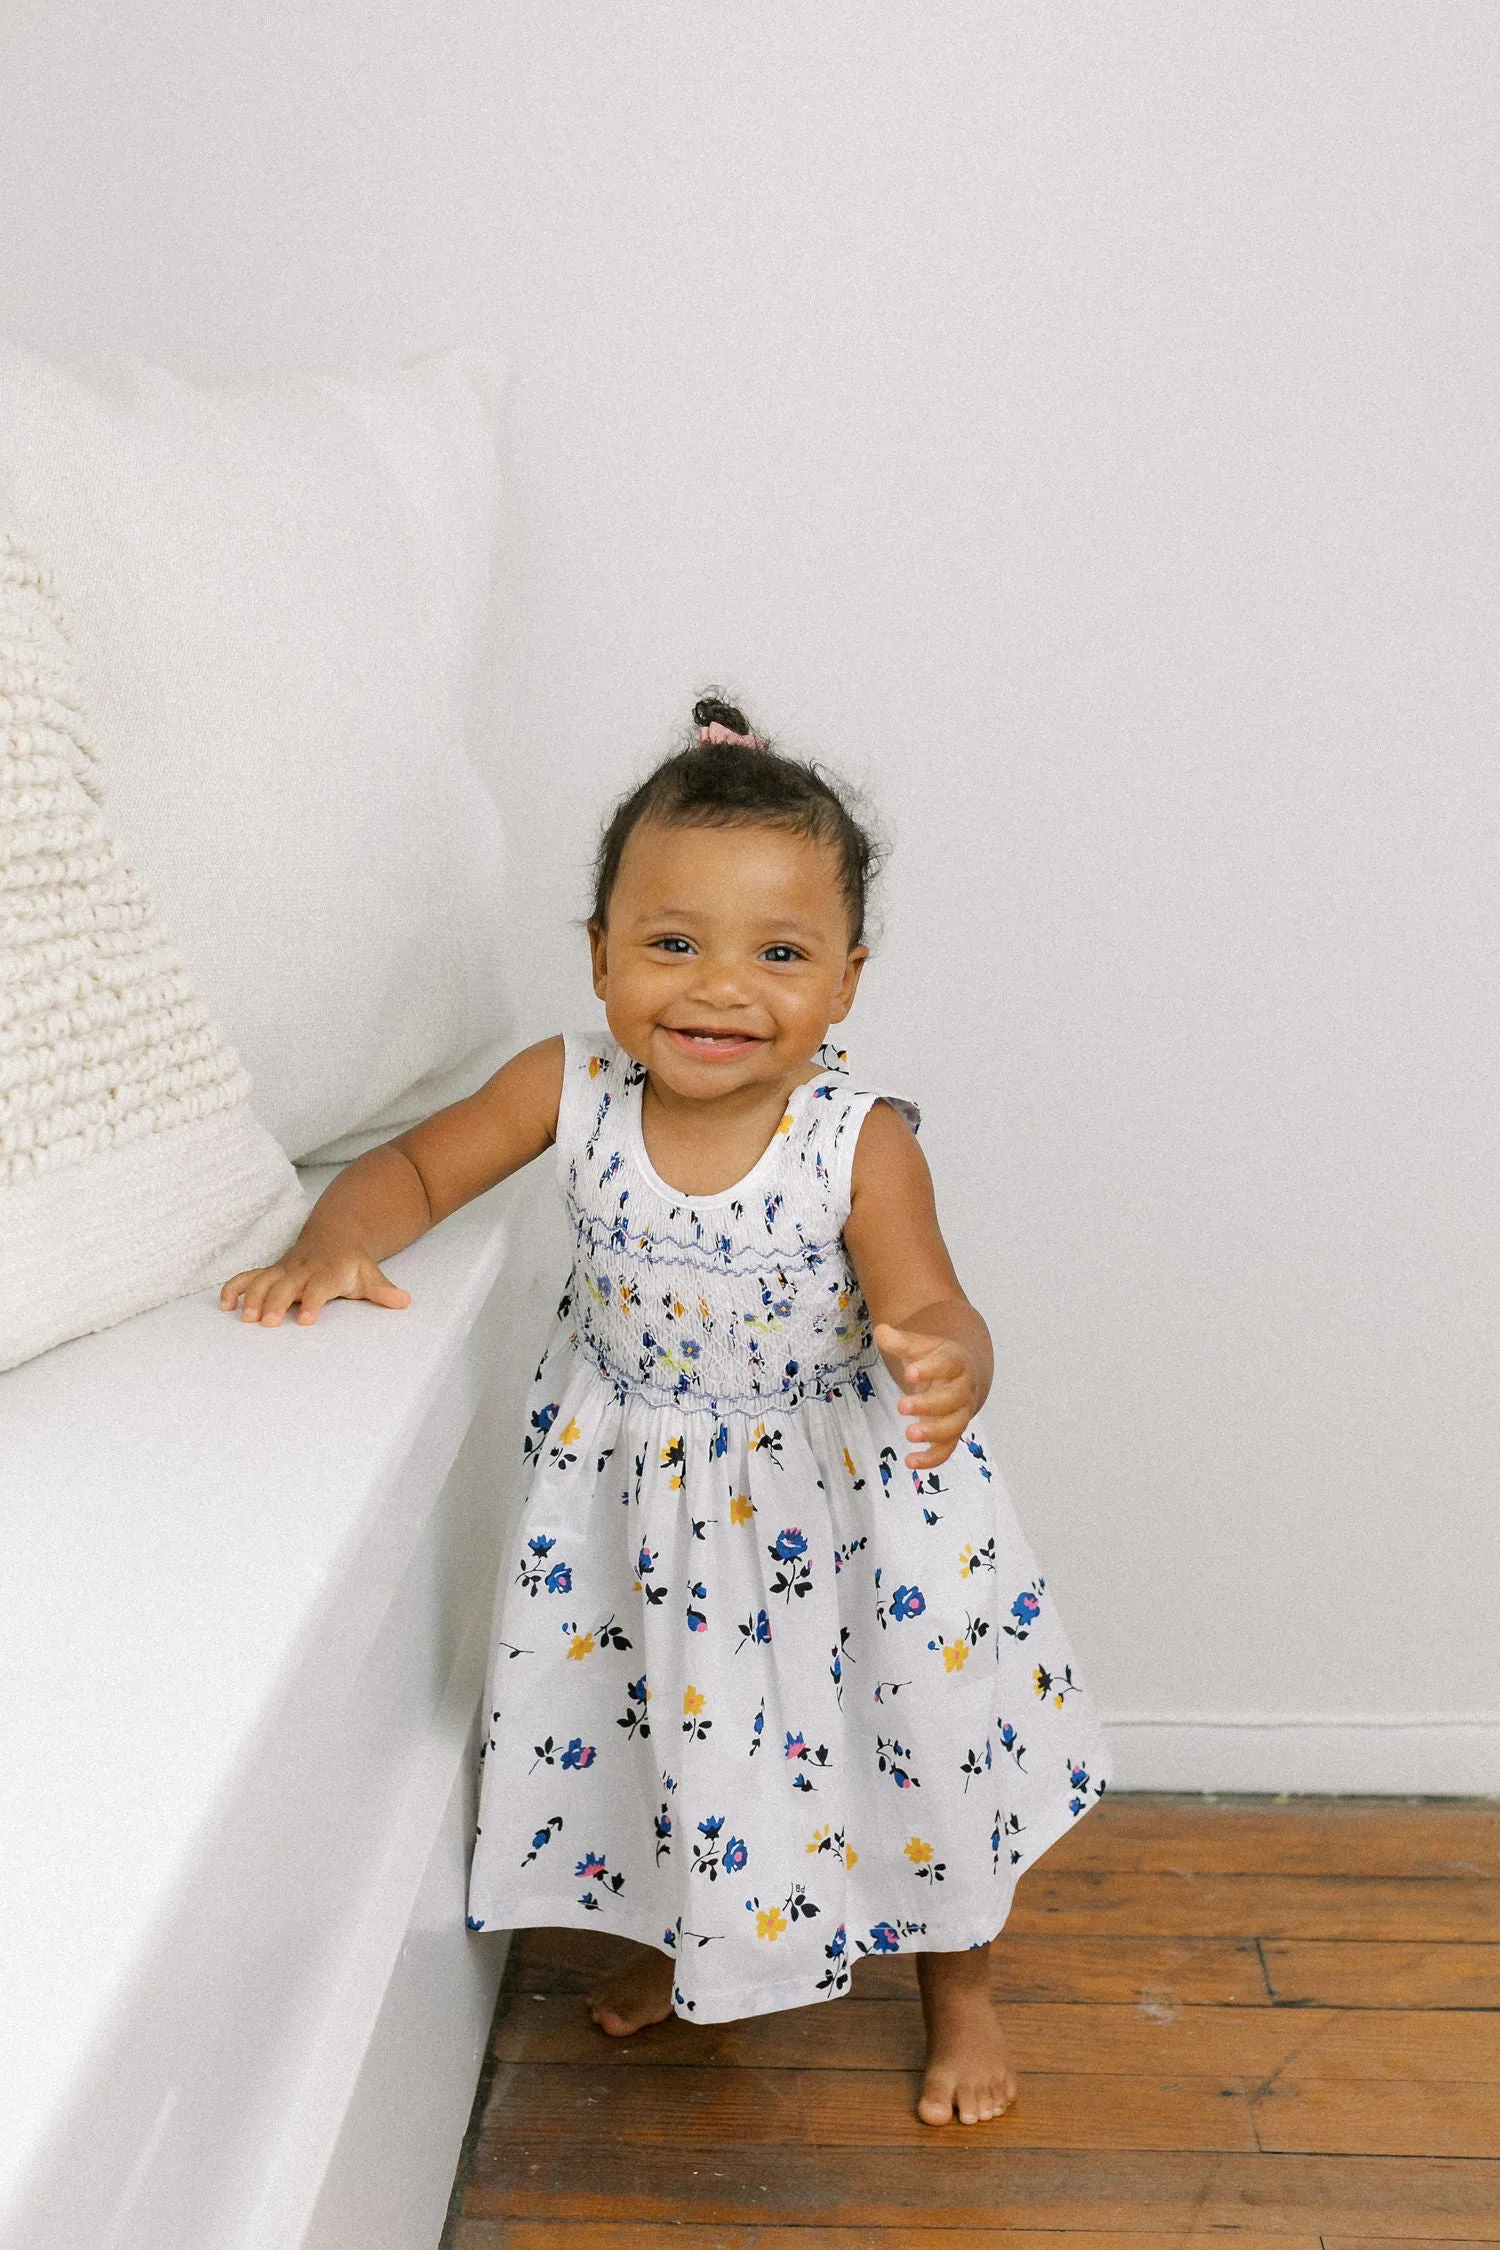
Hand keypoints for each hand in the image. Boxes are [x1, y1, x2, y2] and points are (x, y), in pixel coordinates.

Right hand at [219, 1246, 410, 1326]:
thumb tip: (404, 1301)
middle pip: (286, 1284)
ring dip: (252, 1297)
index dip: (312, 1302)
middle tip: (267, 1324)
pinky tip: (225, 1304)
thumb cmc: (352, 1264)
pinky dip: (234, 1287)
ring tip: (244, 1319)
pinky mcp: (271, 1270)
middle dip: (275, 1302)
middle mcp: (303, 1268)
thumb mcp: (371, 1275)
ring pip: (263, 1279)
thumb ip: (383, 1291)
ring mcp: (284, 1268)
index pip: (319, 1287)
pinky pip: (249, 1276)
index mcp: (328, 1270)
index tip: (306, 1320)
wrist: (336, 1235)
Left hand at [873, 1323, 981, 1469]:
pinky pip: (947, 1449)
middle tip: (901, 1406)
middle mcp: (963, 1389)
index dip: (930, 1369)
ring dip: (933, 1432)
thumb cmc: (934, 1359)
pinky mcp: (952, 1434)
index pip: (947, 1364)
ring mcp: (960, 1413)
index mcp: (955, 1362)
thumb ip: (900, 1341)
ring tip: (909, 1434)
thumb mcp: (919, 1346)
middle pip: (952, 1398)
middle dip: (928, 1404)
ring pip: (953, 1426)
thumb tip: (881, 1331)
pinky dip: (931, 1459)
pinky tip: (910, 1462)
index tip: (909, 1373)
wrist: (959, 1374)